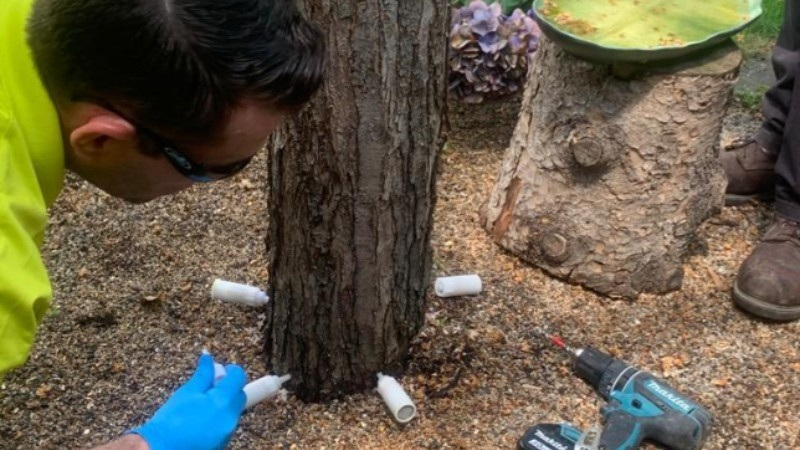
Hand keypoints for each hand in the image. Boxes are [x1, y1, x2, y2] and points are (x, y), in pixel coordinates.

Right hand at [129, 353, 246, 449]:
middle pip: (238, 395)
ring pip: (232, 411)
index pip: (239, 378)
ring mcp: (228, 432)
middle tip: (209, 386)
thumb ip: (203, 374)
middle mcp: (231, 418)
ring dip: (223, 403)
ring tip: (201, 404)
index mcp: (224, 402)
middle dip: (228, 387)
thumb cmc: (171, 421)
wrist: (161, 449)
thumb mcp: (187, 392)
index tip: (219, 370)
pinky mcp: (223, 443)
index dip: (231, 371)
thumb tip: (208, 357)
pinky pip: (226, 424)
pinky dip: (218, 417)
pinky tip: (201, 418)